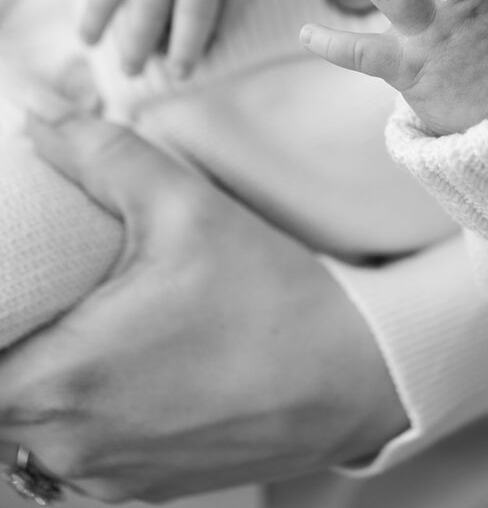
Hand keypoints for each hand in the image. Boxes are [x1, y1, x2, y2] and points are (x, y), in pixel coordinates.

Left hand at [0, 114, 405, 502]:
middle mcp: (68, 443)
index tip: (15, 284)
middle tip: (42, 293)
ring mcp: (101, 476)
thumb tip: (39, 118)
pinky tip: (111, 372)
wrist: (352, 375)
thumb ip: (102, 155)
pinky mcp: (134, 490)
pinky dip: (67, 420)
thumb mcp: (186, 206)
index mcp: (63, 377)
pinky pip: (66, 460)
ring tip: (74, 327)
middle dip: (10, 337)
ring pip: (21, 436)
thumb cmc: (269, 296)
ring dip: (31, 383)